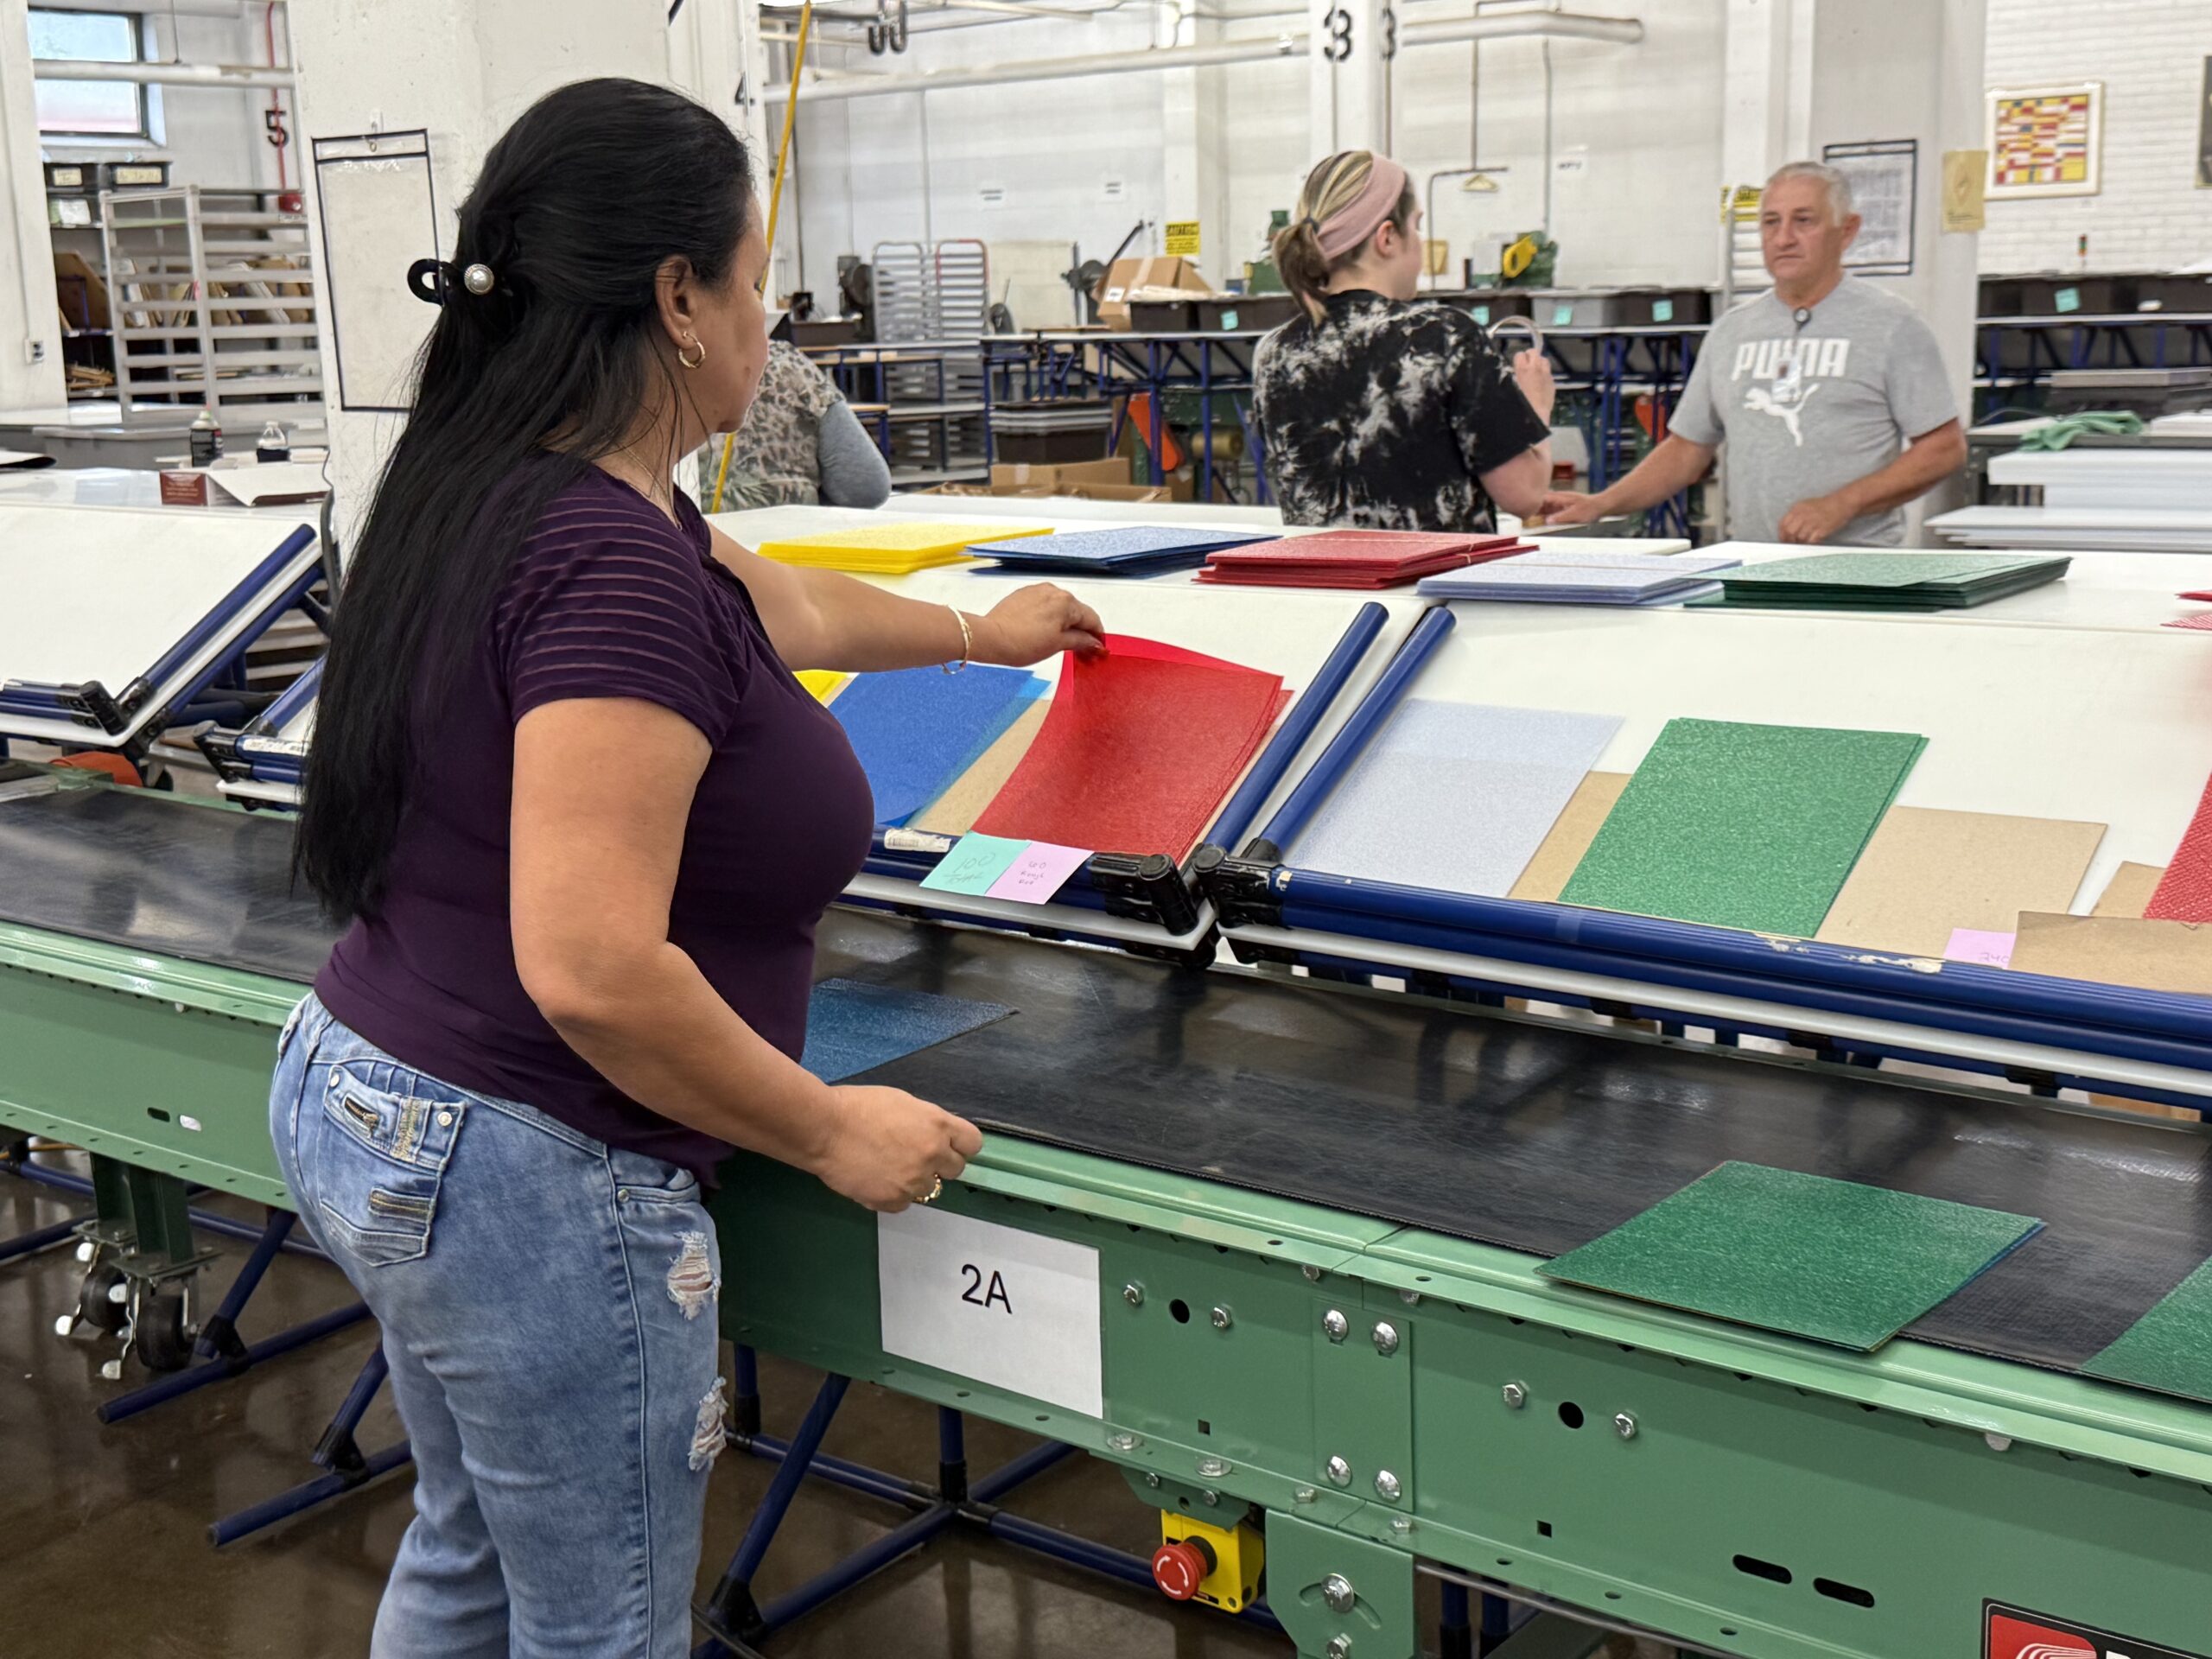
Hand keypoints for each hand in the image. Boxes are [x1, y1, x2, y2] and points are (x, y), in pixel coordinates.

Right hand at [810, 1085, 983, 1212]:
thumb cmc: (859, 1107)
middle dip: (940, 1164)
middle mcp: (932, 1155)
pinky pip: (904, 1203)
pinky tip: (876, 1179)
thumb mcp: (904, 1103)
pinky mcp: (892, 1200)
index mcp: (937, 1125)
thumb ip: (927, 1122)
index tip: (949, 1145)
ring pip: (929, 1189)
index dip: (960, 1145)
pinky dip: (894, 1194)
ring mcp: (913, 1181)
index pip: (973, 1143)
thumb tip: (937, 1136)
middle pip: (955, 1169)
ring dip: (915, 1180)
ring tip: (888, 1167)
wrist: (825, 1129)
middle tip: (915, 1156)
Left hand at [972, 583, 1105, 665]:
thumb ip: (1081, 641)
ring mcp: (1037, 591)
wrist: (991, 638)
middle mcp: (1054, 591)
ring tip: (1059, 643)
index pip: (1092, 619)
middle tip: (1080, 652)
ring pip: (1059, 608)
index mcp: (1067, 601)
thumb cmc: (1022, 642)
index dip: (1097, 636)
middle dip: (1080, 631)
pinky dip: (1049, 618)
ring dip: (1064, 624)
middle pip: (1076, 612)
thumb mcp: (1058, 645)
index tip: (1097, 649)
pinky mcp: (1023, 595)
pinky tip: (1043, 632)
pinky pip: (1044, 606)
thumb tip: (1094, 642)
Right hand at [1511, 348, 1556, 424]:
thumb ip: (1513, 377)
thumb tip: (1514, 373)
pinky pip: (1549, 372)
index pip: (1520, 354)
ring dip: (1540, 363)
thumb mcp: (1511, 388)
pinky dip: (1545, 375)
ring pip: (1544, 359)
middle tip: (1528, 364)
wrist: (1534, 414)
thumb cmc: (1520, 403)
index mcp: (1522, 369)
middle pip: (1534, 352)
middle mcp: (1535, 368)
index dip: (1519, 359)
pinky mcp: (1552, 381)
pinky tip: (1541, 383)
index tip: (1518, 364)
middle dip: (1530, 356)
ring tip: (1536, 371)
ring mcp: (1545, 374)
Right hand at [1530, 489, 1602, 526]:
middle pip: (1541, 502)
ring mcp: (1561, 503)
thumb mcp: (1574, 515)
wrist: (1601, 506)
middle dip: (1532, 507)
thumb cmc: (1590, 509)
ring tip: (1528, 519)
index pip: (1542, 498)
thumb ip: (1560, 518)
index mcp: (1560, 498)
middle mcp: (1559, 499)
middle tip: (1523, 515)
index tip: (1524, 509)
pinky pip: (1552, 511)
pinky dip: (1546, 515)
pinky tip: (1541, 520)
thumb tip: (1547, 521)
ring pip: (1546, 507)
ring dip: (1538, 512)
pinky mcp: (1564, 508)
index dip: (1532, 503)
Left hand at [1777, 494, 1852, 544]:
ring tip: (1804, 541)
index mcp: (1797, 508)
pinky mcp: (1821, 530)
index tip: (1783, 539)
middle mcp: (1803, 515)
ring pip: (1799, 538)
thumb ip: (1795, 515)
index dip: (1782, 534)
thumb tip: (1787, 529)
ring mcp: (1812, 523)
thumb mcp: (1806, 505)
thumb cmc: (1824, 505)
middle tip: (1792, 543)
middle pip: (1789, 532)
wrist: (1841, 504)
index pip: (1783, 524)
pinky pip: (1810, 541)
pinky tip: (1812, 541)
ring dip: (1800, 542)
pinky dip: (1809, 543)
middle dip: (1789, 540)